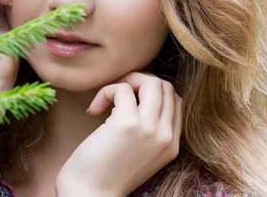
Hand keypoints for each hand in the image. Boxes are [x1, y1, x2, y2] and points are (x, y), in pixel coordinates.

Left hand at [56, 72, 181, 196]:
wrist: (90, 195)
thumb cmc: (106, 172)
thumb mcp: (140, 152)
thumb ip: (149, 129)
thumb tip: (139, 94)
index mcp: (172, 145)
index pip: (177, 100)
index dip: (152, 91)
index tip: (129, 99)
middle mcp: (166, 136)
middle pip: (166, 87)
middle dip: (140, 81)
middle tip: (117, 93)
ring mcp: (150, 129)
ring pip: (151, 82)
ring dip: (126, 81)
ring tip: (107, 97)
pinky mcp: (128, 124)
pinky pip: (122, 89)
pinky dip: (106, 92)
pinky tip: (94, 110)